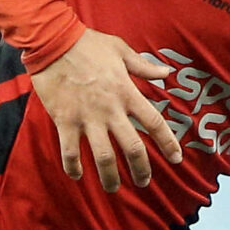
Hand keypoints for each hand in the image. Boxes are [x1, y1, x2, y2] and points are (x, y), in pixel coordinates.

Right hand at [29, 29, 184, 190]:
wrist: (53, 41)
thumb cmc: (88, 44)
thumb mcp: (121, 50)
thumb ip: (144, 66)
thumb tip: (166, 72)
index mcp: (127, 93)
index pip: (155, 124)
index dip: (168, 144)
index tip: (176, 159)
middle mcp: (111, 110)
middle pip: (133, 148)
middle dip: (141, 170)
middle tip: (144, 183)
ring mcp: (87, 118)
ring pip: (103, 157)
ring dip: (110, 177)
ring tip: (113, 188)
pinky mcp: (65, 121)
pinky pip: (70, 152)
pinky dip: (74, 167)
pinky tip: (78, 176)